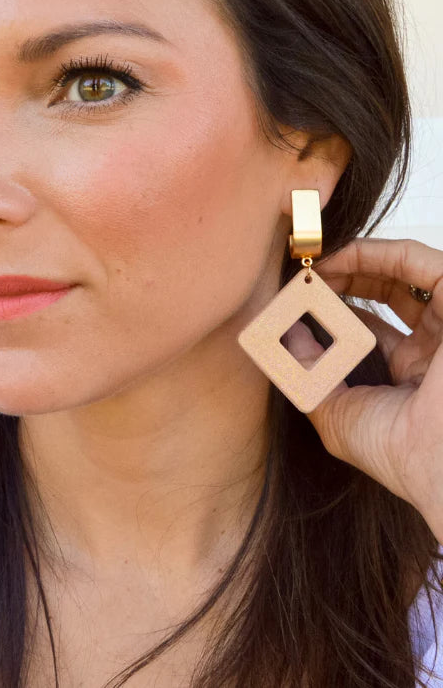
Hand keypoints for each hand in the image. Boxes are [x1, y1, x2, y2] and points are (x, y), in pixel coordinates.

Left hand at [286, 237, 442, 542]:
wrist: (438, 461)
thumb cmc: (395, 452)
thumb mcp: (333, 411)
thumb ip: (306, 371)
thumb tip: (285, 334)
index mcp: (411, 375)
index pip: (372, 327)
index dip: (338, 307)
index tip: (300, 297)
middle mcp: (434, 346)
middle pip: (388, 293)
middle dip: (343, 278)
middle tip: (306, 274)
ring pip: (402, 271)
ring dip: (356, 261)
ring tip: (316, 263)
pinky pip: (420, 261)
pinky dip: (379, 252)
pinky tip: (341, 256)